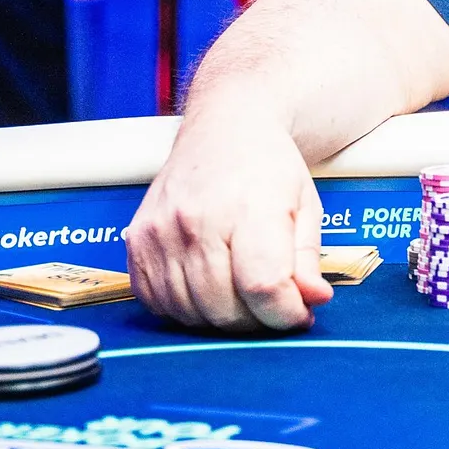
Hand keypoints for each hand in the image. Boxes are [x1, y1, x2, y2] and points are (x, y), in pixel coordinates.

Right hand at [127, 107, 333, 332]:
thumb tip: (312, 299)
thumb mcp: (307, 206)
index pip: (263, 286)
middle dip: (258, 320)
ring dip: (222, 318)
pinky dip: (185, 308)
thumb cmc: (268, 166)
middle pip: (225, 308)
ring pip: (191, 313)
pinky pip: (157, 302)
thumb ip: (307, 259)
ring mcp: (159, 232)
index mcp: (247, 208)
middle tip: (273, 302)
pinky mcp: (136, 241)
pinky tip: (208, 287)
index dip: (286, 314)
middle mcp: (196, 221)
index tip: (298, 312)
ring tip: (242, 292)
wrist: (225, 128)